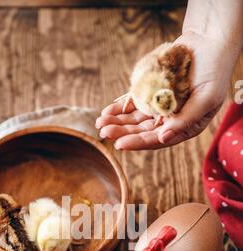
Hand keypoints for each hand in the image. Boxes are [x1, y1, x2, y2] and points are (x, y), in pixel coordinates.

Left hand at [96, 32, 234, 149]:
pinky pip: (133, 103)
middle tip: (104, 131)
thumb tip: (163, 138)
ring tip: (100, 122)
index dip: (138, 142)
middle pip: (142, 131)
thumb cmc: (214, 71)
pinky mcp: (150, 93)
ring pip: (134, 119)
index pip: (158, 140)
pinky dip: (119, 107)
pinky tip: (106, 111)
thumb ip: (185, 120)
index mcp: (185, 127)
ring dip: (117, 121)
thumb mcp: (206, 98)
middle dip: (122, 132)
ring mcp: (159, 107)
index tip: (119, 144)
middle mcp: (170, 121)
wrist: (209, 43)